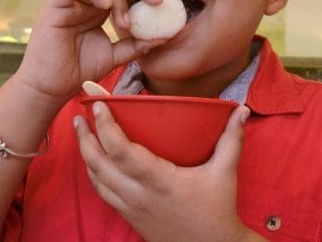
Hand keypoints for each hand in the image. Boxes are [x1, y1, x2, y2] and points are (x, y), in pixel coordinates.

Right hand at [13, 0, 166, 100]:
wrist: (52, 86)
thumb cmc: (78, 70)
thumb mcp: (115, 56)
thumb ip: (136, 45)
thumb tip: (164, 37)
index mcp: (101, 8)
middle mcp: (87, 0)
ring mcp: (72, 0)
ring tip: (125, 22)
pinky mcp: (55, 2)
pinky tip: (105, 5)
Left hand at [75, 103, 263, 241]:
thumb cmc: (217, 211)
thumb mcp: (225, 173)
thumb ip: (231, 139)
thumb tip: (241, 109)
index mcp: (160, 180)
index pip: (122, 151)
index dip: (106, 126)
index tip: (100, 106)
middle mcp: (139, 195)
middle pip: (99, 163)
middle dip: (85, 137)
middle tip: (81, 115)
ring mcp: (131, 207)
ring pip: (96, 179)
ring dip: (85, 154)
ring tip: (82, 132)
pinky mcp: (129, 216)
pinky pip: (102, 192)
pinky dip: (93, 173)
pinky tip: (93, 160)